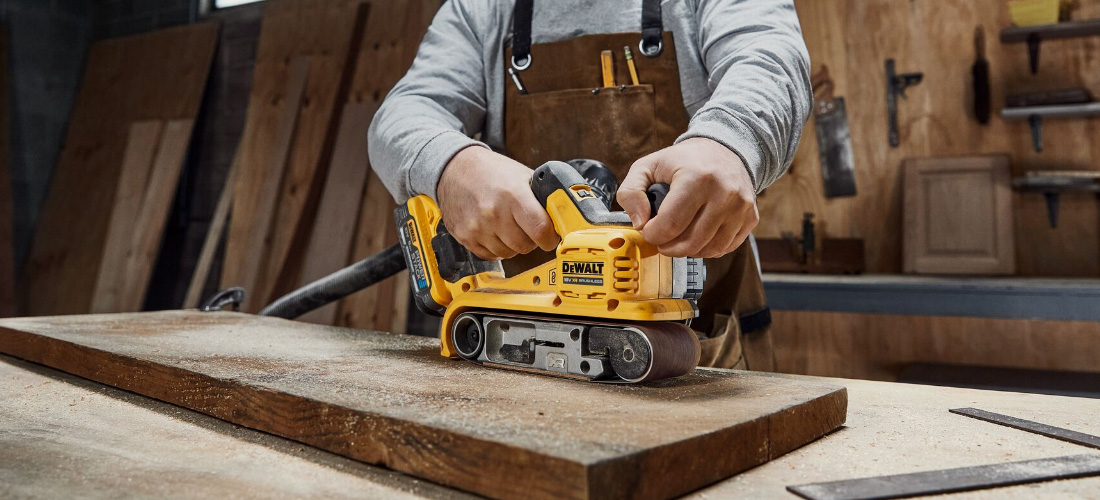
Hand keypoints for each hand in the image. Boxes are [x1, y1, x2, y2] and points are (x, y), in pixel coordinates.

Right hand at [437, 146, 559, 259]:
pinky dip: (496, 247)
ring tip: (507, 224)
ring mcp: (477, 227)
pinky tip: (494, 230)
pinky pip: (491, 255)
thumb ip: (542, 197)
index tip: (551, 235)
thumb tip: (563, 216)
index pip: (541, 231)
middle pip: (525, 246)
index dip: (550, 237)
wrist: (454, 168)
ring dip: (513, 244)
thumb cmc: (491, 171)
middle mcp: (494, 213)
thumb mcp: (522, 176)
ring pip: (509, 253)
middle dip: (531, 239)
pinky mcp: (465, 237)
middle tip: (526, 226)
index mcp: (513, 195)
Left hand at [617, 138, 757, 257]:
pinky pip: (725, 248)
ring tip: (677, 238)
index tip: (648, 229)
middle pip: (690, 242)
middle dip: (668, 247)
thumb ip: (631, 192)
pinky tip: (697, 236)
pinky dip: (707, 249)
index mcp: (696, 178)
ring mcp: (741, 207)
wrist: (725, 150)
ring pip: (708, 249)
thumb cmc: (684, 160)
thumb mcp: (648, 166)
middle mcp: (724, 193)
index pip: (670, 224)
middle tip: (661, 238)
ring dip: (687, 250)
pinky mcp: (750, 218)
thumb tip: (639, 223)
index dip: (652, 234)